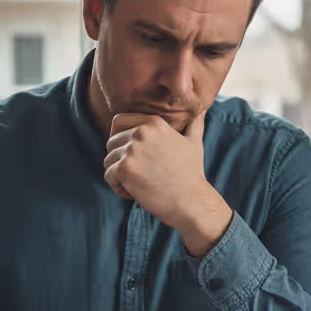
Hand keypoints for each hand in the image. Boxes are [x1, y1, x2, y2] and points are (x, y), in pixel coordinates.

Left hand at [104, 112, 232, 255]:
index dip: (119, 137)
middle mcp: (141, 133)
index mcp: (154, 123)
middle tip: (138, 174)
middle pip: (111, 142)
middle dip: (119, 159)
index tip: (129, 153)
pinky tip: (135, 193)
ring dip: (119, 175)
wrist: (191, 200)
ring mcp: (131, 150)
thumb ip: (194, 124)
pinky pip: (109, 176)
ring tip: (138, 184)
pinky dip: (118, 187)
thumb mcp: (194, 143)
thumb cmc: (192, 174)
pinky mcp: (125, 169)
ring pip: (108, 160)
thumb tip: (202, 110)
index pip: (119, 121)